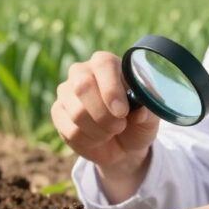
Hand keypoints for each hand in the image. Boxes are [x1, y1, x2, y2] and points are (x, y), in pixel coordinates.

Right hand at [51, 51, 159, 170]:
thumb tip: (138, 111)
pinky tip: (97, 138)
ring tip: (112, 132)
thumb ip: (147, 110)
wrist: (123, 146)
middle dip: (103, 114)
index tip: (122, 111)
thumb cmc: (137, 123)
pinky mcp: (58, 112)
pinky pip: (70, 130)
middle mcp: (82, 72)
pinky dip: (89, 140)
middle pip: (83, 86)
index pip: (103, 65)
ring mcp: (66, 92)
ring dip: (100, 130)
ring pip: (77, 112)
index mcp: (107, 63)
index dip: (111, 89)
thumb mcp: (150, 117)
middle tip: (120, 126)